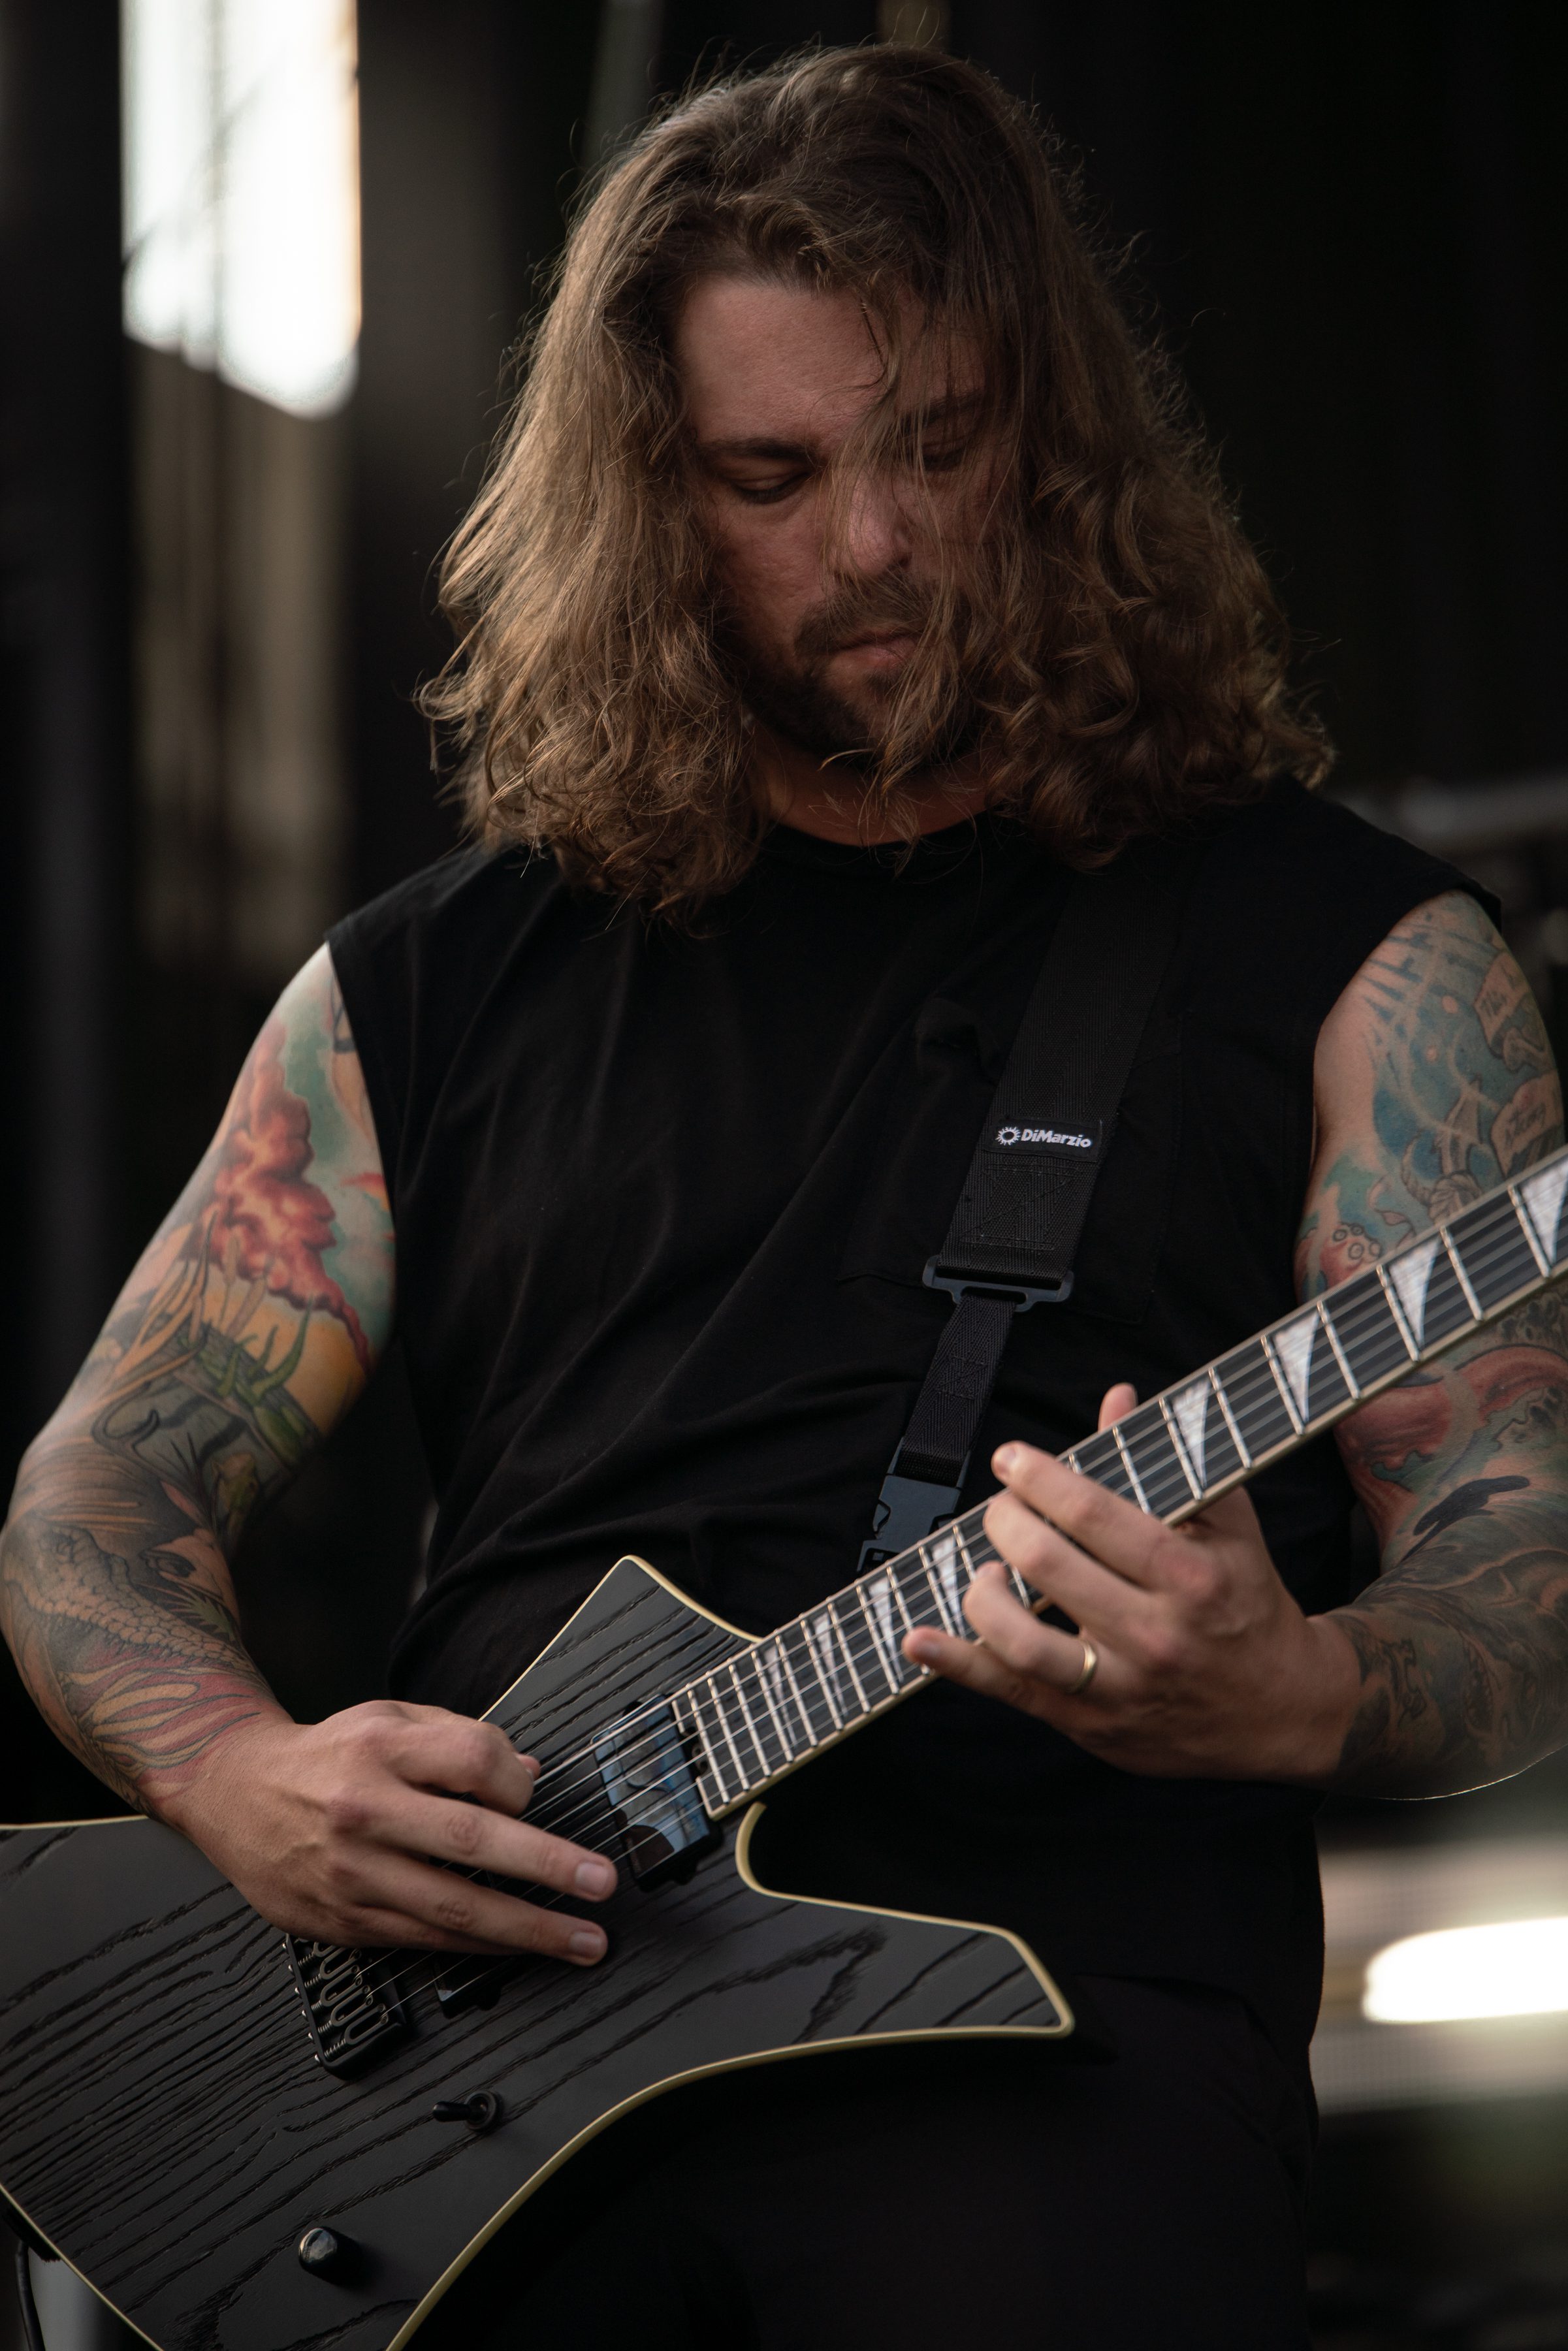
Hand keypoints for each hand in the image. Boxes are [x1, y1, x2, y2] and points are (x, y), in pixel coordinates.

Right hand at [165, 1699, 617, 1960]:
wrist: (235, 1793)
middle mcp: (365, 1811)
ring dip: (526, 1929)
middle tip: (600, 1883)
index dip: (518, 1779)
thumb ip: (460, 1738)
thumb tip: (530, 1772)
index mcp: (381, 1749)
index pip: (473, 1761)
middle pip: (471, 1840)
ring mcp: (352, 1873)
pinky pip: (424, 1938)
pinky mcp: (344, 1920)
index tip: (535, 1793)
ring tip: (581, 1940)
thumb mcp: (389, 1718)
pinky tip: (520, 1948)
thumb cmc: (328, 1754)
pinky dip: (480, 1947)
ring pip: (452, 1907)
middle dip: (545, 1866)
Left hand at [903, 1385, 1358, 1780]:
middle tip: (1001, 1507)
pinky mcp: (1091, 1724)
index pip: (1095, 1516)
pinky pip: (1011, 1693)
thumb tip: (1116, 1397)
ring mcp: (1120, 1687)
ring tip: (984, 1567)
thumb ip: (1168, 1463)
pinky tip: (918, 1639)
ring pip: (1022, 1640)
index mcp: (1190, 1578)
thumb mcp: (1227, 1527)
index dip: (1040, 1478)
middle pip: (1049, 1567)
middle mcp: (1154, 1635)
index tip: (1012, 1459)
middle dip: (1007, 1523)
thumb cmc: (1246, 1603)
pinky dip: (957, 1666)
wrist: (1282, 1711)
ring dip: (983, 1593)